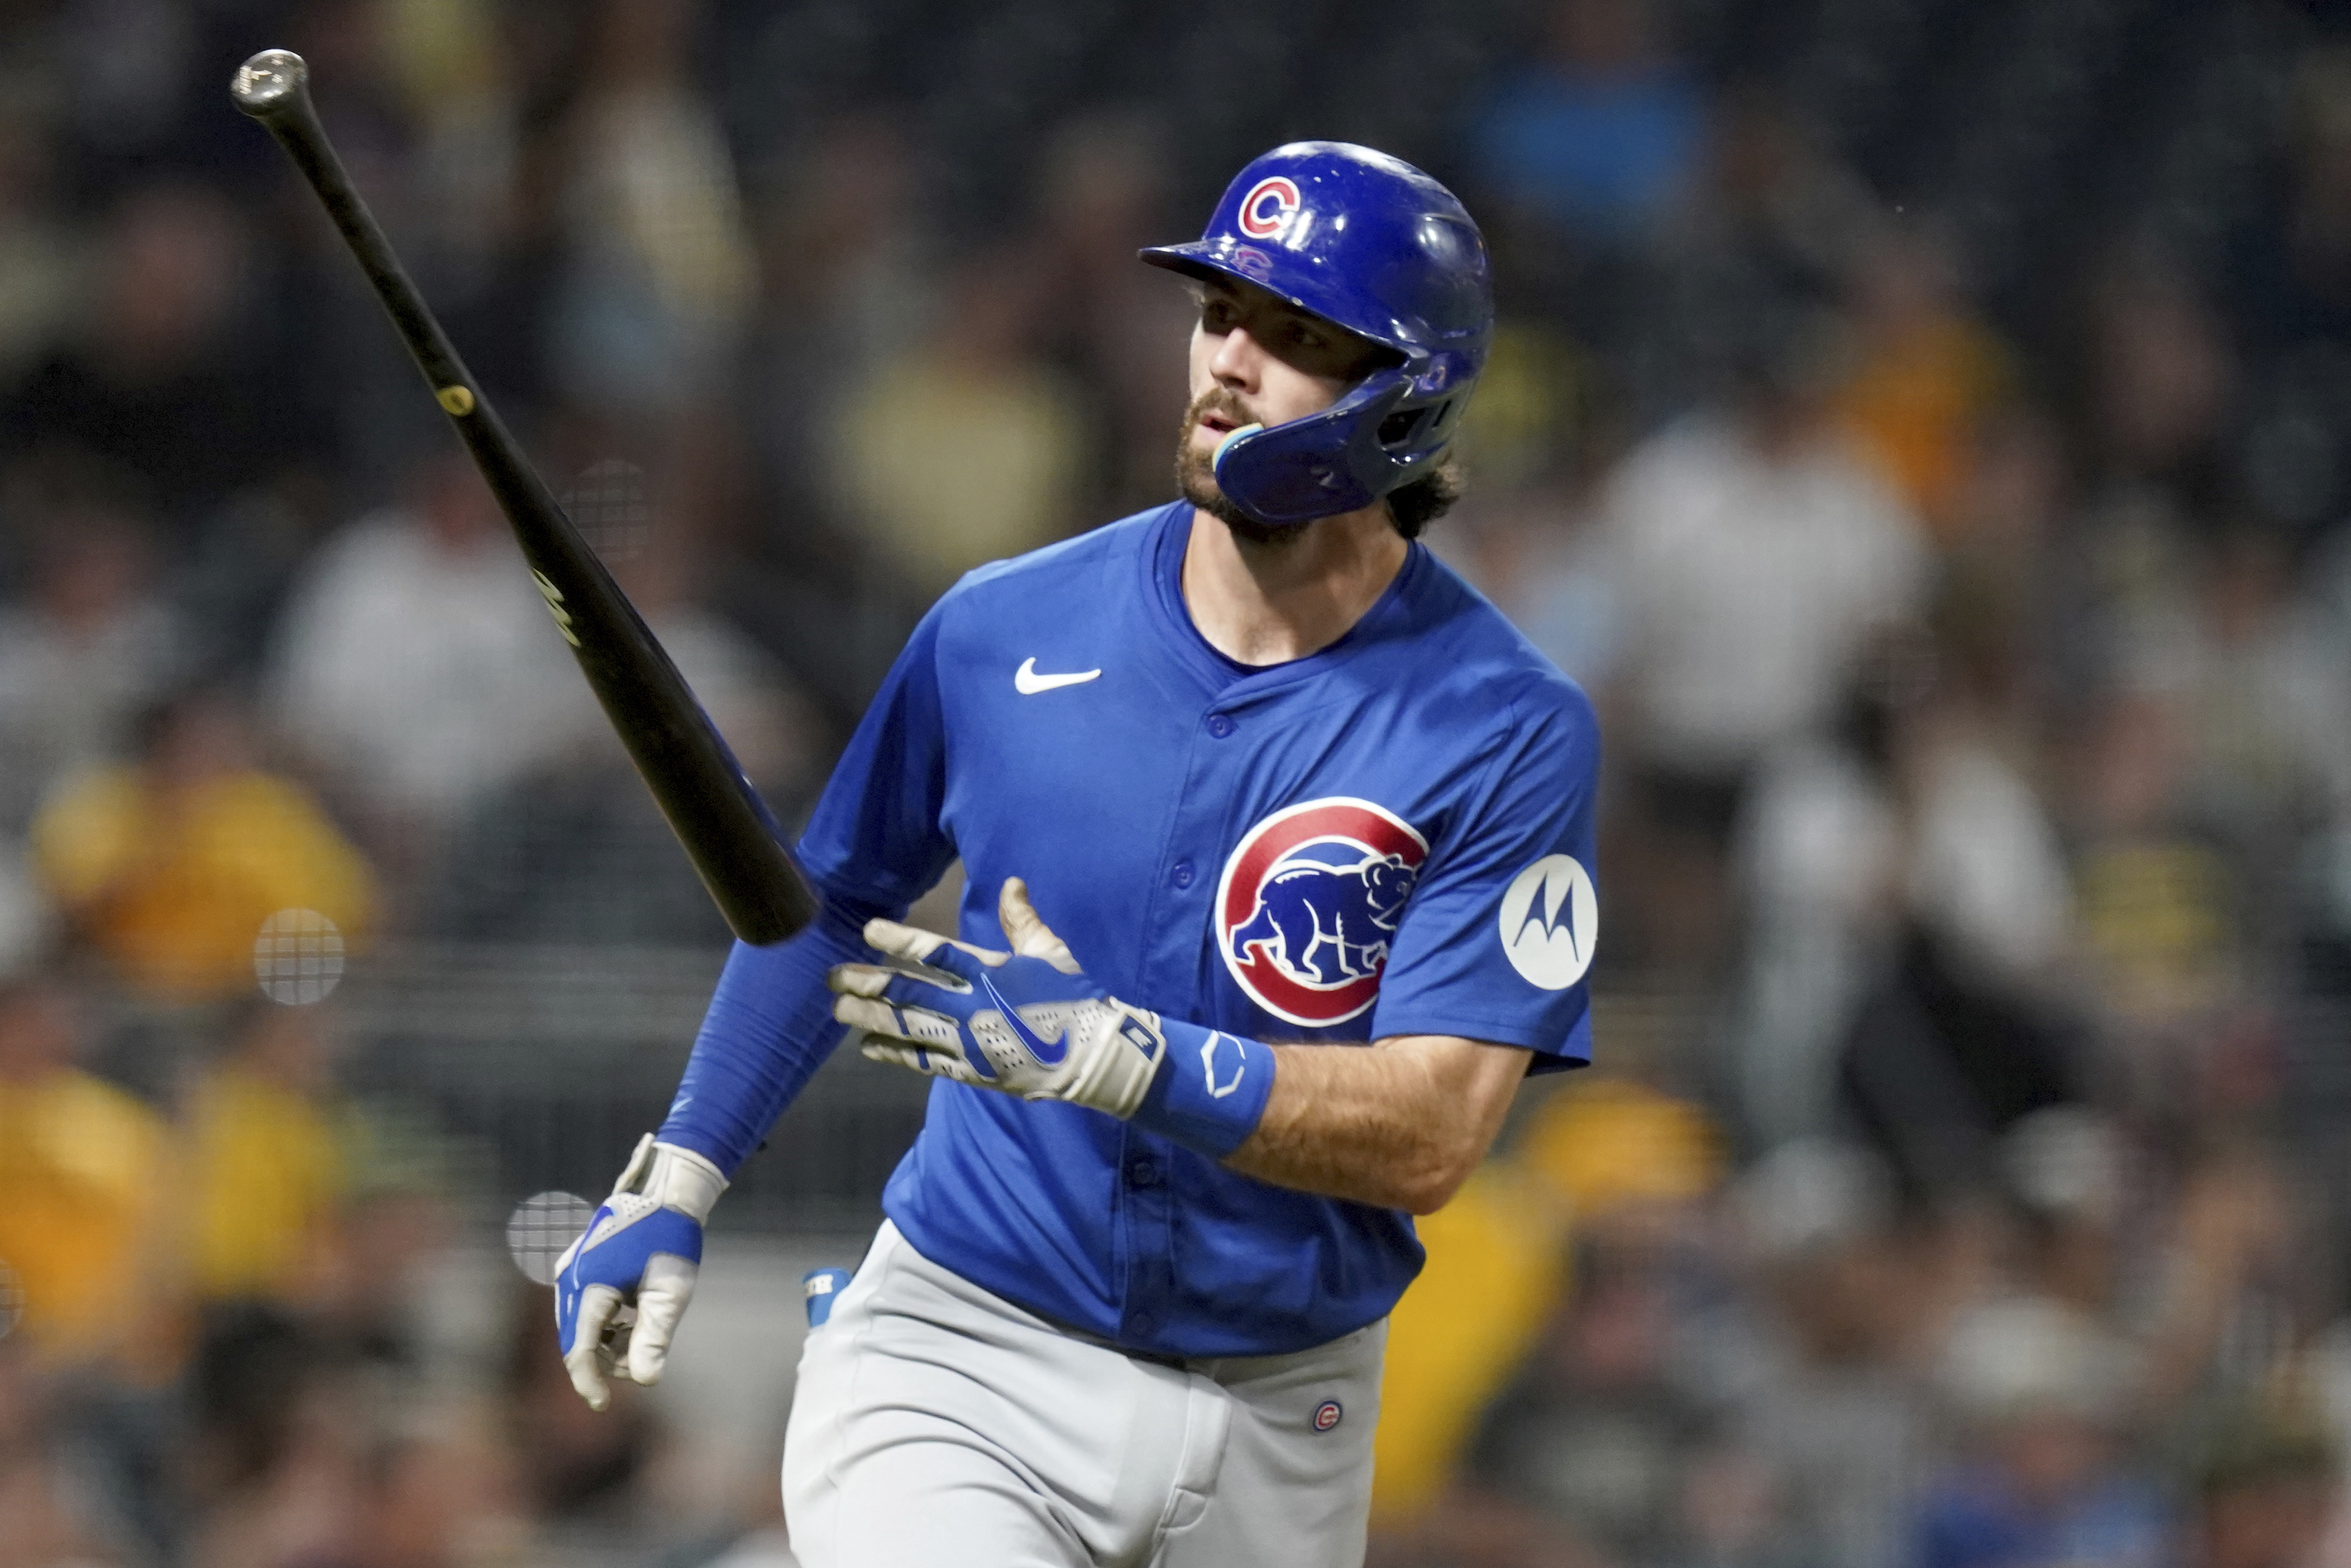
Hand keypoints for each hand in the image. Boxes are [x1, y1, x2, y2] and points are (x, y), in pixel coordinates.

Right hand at [553, 1134, 726, 1410]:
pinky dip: (604, 1321)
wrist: (665, 1193)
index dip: (588, 1383)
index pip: (579, 1351)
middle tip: (635, 1367)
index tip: (602, 1406)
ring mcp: (571, 1269)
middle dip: (602, 1361)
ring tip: (640, 1335)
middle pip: (576, 1339)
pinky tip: (630, 1318)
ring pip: (580, 1323)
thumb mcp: (669, 1293)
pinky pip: (583, 1304)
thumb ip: (654, 1338)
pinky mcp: (579, 1263)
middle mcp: (570, 1279)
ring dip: (605, 1341)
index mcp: (588, 1288)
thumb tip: (647, 1381)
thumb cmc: (671, 1240)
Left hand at [830, 877, 1166, 1118]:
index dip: (899, 941)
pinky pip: (924, 1062)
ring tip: (838, 1010)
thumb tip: (1011, 883)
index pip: (935, 953)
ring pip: (907, 1028)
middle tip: (832, 977)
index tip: (869, 931)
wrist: (1092, 1056)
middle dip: (866, 984)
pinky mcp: (972, 1070)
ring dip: (869, 1018)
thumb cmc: (1073, 996)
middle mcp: (972, 1006)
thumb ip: (1022, 919)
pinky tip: (869, 1047)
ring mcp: (969, 1041)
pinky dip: (894, 1054)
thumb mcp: (1049, 950)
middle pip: (908, 994)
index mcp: (991, 971)